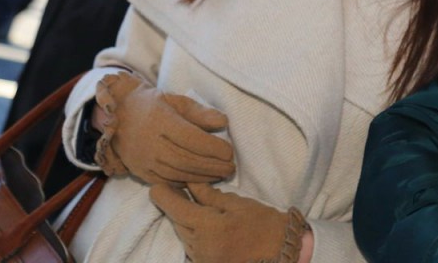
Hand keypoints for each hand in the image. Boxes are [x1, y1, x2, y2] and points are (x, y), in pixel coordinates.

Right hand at [92, 71, 234, 185]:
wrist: (118, 115)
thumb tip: (223, 122)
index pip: (191, 138)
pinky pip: (166, 182)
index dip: (212, 148)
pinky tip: (202, 181)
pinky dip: (186, 183)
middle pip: (186, 159)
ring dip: (203, 177)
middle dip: (212, 166)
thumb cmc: (152, 105)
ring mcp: (144, 160)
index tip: (230, 152)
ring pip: (177, 173)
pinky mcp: (141, 172)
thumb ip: (199, 112)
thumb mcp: (175, 100)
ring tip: (221, 175)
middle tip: (231, 168)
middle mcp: (150, 142)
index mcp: (160, 120)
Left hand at [150, 182, 310, 262]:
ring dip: (182, 220)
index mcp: (208, 228)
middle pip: (178, 223)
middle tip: (172, 188)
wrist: (282, 252)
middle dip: (174, 206)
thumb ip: (210, 195)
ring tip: (186, 202)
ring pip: (183, 235)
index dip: (164, 196)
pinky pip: (192, 246)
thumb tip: (190, 182)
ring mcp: (203, 259)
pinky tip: (197, 222)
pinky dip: (191, 233)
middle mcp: (200, 248)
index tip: (154, 186)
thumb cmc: (264, 224)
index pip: (177, 210)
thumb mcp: (238, 204)